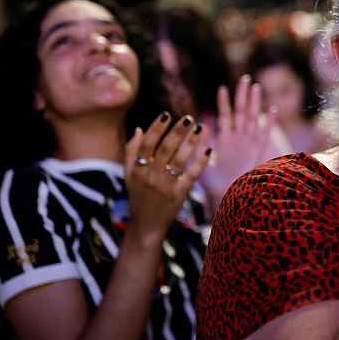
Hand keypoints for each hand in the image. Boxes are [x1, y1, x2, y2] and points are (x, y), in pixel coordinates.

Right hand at [124, 111, 211, 238]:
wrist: (146, 225)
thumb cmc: (139, 196)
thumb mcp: (129, 175)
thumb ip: (131, 151)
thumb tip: (139, 128)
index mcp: (138, 169)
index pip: (147, 144)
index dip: (156, 128)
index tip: (166, 114)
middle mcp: (151, 176)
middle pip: (165, 149)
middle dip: (177, 131)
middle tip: (188, 117)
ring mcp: (165, 186)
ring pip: (179, 160)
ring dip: (191, 142)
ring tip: (200, 128)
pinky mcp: (179, 195)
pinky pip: (191, 175)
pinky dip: (200, 162)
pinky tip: (209, 150)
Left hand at [199, 74, 285, 205]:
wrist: (227, 197)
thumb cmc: (213, 183)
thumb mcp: (200, 161)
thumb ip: (197, 145)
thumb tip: (195, 127)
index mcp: (225, 140)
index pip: (225, 116)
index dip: (224, 102)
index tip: (222, 87)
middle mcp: (238, 139)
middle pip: (242, 112)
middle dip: (243, 96)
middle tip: (245, 79)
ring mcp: (249, 144)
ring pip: (253, 119)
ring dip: (255, 104)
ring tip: (256, 88)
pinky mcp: (257, 151)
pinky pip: (264, 135)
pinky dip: (269, 123)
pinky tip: (272, 110)